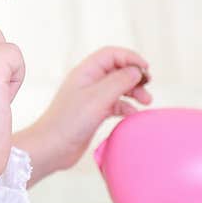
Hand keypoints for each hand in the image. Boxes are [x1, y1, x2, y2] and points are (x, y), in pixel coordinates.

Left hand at [33, 46, 151, 170]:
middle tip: (148, 86)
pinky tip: (133, 114)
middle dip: (135, 76)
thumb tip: (137, 70)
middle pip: (117, 70)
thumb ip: (120, 81)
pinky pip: (115, 104)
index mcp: (85, 72)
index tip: (146, 69)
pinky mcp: (94, 113)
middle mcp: (88, 82)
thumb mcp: (98, 98)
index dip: (130, 57)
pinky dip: (126, 106)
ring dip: (133, 92)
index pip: (111, 54)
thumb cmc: (69, 121)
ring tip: (147, 102)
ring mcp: (91, 98)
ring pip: (118, 87)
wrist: (52, 148)